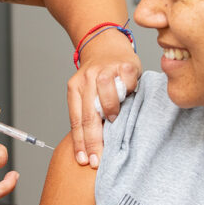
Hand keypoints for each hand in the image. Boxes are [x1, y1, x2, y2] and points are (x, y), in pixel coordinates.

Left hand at [66, 32, 140, 167]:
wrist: (107, 44)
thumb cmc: (99, 74)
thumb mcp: (86, 91)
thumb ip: (87, 111)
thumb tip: (89, 145)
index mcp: (75, 88)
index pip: (76, 121)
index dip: (80, 143)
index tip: (84, 160)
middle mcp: (87, 79)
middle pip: (89, 116)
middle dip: (93, 142)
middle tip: (98, 160)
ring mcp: (105, 70)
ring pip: (106, 99)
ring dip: (110, 113)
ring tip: (114, 120)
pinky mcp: (124, 65)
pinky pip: (126, 85)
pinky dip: (128, 92)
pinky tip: (129, 95)